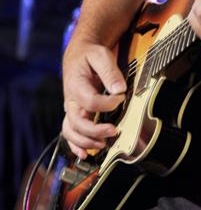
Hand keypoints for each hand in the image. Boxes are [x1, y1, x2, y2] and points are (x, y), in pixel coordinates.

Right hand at [62, 42, 126, 158]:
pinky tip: (85, 154)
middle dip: (95, 130)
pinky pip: (71, 133)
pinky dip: (76, 145)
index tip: (121, 97)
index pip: (89, 101)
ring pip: (71, 131)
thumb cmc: (90, 55)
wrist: (80, 55)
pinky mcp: (76, 114)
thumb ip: (110, 71)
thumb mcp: (101, 55)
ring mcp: (72, 109)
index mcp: (76, 85)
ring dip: (86, 141)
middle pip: (77, 122)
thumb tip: (118, 89)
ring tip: (103, 145)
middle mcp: (71, 100)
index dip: (107, 103)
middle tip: (114, 130)